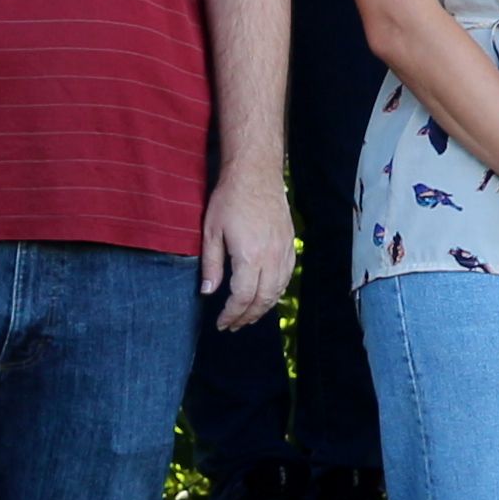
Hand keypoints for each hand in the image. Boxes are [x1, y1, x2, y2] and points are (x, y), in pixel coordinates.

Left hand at [203, 170, 297, 332]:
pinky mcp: (290, 245)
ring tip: (247, 316)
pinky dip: (276, 293)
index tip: (221, 323)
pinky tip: (265, 296)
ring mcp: (284, 252)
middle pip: (262, 300)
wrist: (257, 174)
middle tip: (232, 325)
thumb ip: (211, 265)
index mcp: (249, 257)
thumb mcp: (211, 231)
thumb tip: (208, 292)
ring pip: (277, 291)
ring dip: (262, 308)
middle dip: (246, 317)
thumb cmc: (230, 199)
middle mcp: (271, 258)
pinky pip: (286, 277)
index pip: (242, 298)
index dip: (231, 314)